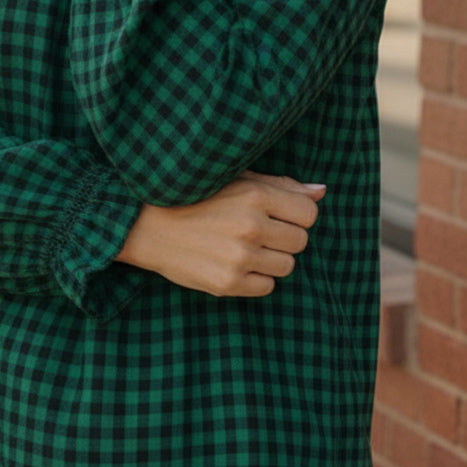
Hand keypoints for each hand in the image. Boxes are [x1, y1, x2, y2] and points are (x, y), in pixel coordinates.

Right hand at [116, 171, 323, 296]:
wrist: (144, 224)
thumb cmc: (195, 195)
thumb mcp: (236, 179)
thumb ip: (282, 186)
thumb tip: (321, 191)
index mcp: (255, 196)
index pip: (309, 215)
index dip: (297, 216)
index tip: (278, 215)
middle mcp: (251, 227)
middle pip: (300, 242)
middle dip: (284, 237)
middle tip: (257, 231)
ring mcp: (239, 258)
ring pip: (287, 266)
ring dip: (271, 259)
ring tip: (243, 246)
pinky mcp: (227, 284)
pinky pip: (267, 287)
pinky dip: (256, 278)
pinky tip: (234, 263)